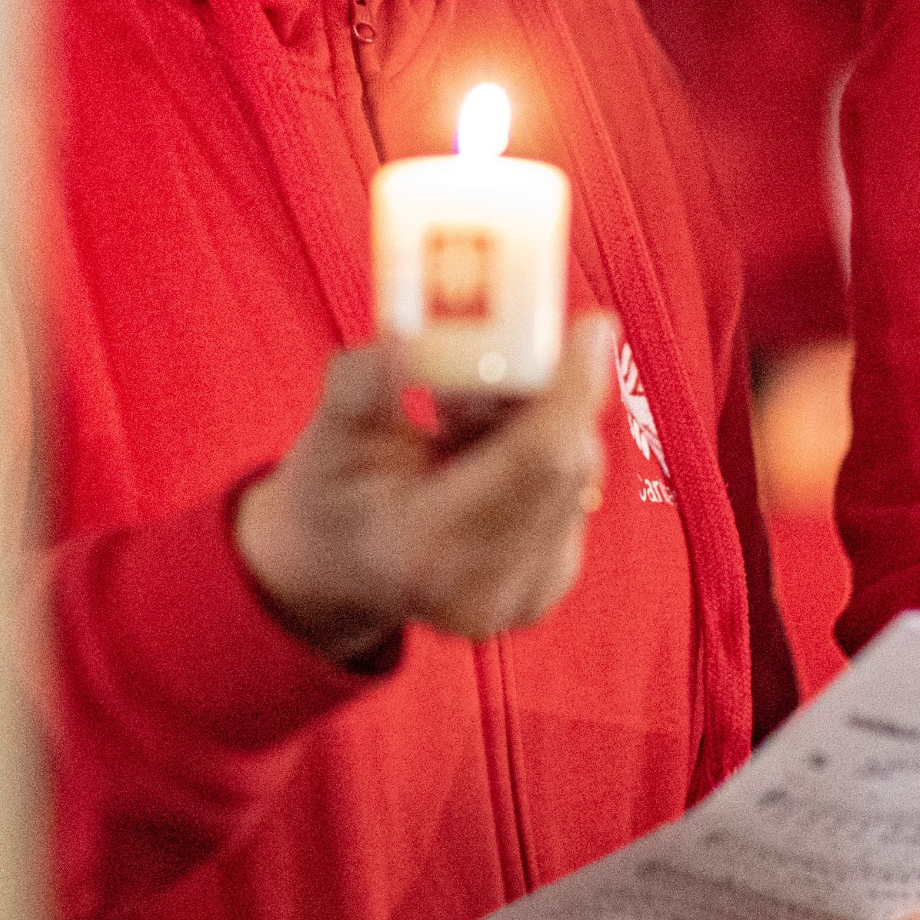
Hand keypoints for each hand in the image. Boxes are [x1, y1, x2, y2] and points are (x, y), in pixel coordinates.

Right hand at [233, 313, 616, 665]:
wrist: (336, 568)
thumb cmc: (331, 492)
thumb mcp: (328, 433)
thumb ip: (365, 382)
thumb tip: (408, 332)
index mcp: (424, 549)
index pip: (531, 462)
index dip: (571, 390)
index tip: (590, 324)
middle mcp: (486, 587)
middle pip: (562, 462)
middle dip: (542, 390)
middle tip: (488, 350)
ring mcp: (523, 595)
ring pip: (573, 470)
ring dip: (531, 420)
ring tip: (456, 416)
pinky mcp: (547, 584)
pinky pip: (571, 489)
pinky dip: (536, 449)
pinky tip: (477, 449)